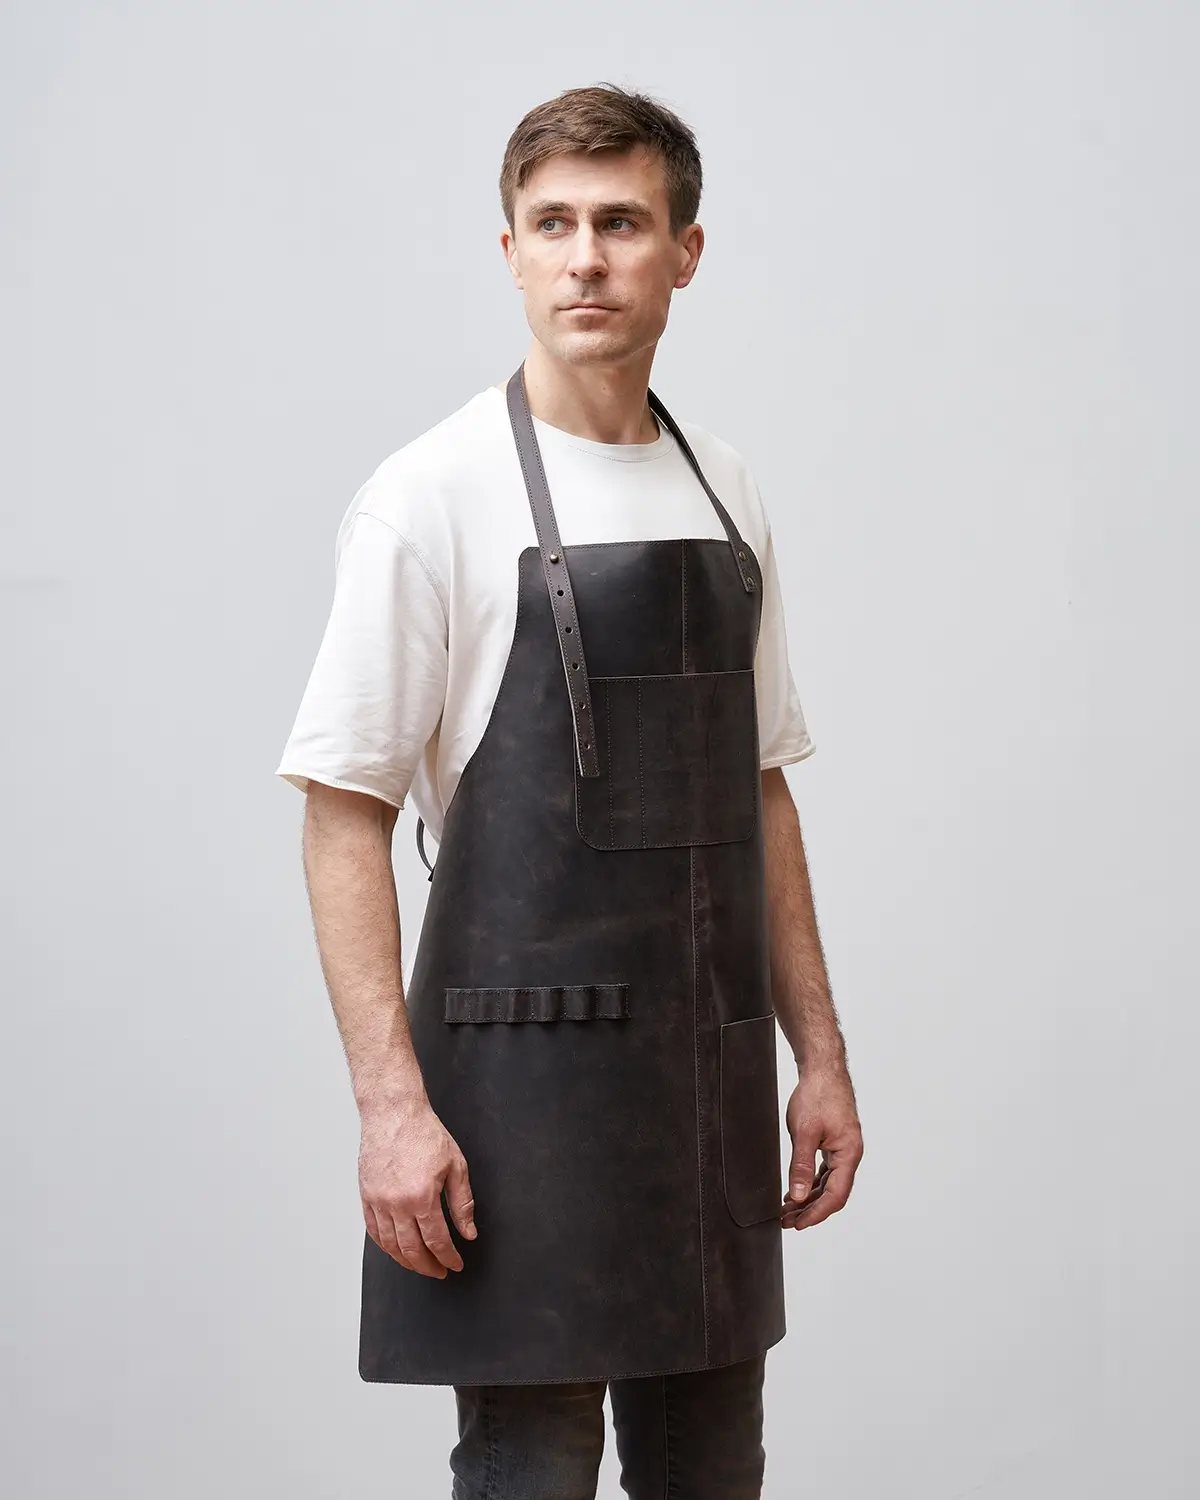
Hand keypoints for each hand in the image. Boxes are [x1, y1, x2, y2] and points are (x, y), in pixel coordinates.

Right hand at [359, 1096, 477, 1276]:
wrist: (394, 1113)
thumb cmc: (424, 1134)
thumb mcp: (455, 1166)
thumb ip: (462, 1203)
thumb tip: (468, 1232)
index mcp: (422, 1197)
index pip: (437, 1241)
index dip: (448, 1257)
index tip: (455, 1264)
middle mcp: (397, 1204)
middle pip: (412, 1250)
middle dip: (428, 1266)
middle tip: (439, 1271)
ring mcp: (378, 1201)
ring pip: (390, 1245)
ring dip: (406, 1261)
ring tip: (420, 1265)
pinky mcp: (366, 1196)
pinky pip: (374, 1231)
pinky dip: (385, 1246)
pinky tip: (396, 1249)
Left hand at [780, 1064, 862, 1229]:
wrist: (822, 1068)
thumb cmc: (818, 1094)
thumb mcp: (805, 1132)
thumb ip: (801, 1165)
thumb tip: (798, 1196)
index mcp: (849, 1153)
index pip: (835, 1195)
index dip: (816, 1213)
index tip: (798, 1224)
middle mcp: (849, 1154)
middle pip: (832, 1193)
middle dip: (810, 1210)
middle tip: (787, 1222)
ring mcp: (842, 1148)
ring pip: (827, 1183)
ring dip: (808, 1198)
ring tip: (787, 1210)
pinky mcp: (833, 1142)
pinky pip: (823, 1171)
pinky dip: (809, 1182)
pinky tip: (795, 1190)